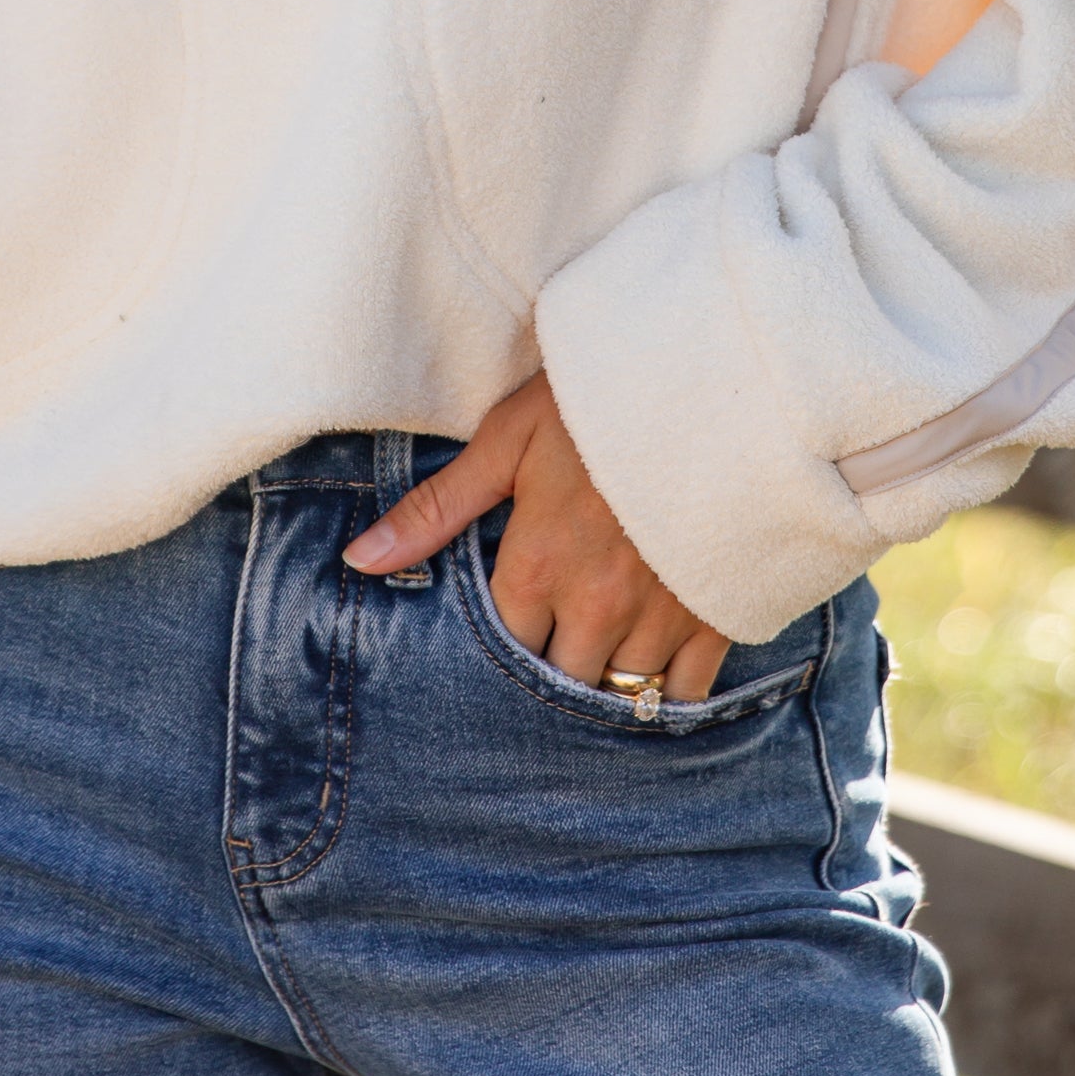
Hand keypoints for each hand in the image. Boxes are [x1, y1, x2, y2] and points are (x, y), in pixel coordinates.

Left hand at [346, 370, 732, 701]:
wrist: (714, 379)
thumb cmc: (599, 402)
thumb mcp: (508, 440)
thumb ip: (437, 510)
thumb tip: (360, 560)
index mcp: (537, 568)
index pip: (503, 649)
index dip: (501, 647)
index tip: (509, 629)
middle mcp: (596, 607)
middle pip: (560, 683)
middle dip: (553, 671)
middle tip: (554, 650)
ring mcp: (659, 615)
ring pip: (622, 694)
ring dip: (606, 686)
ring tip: (600, 664)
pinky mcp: (714, 611)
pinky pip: (687, 691)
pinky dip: (669, 696)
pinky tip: (657, 681)